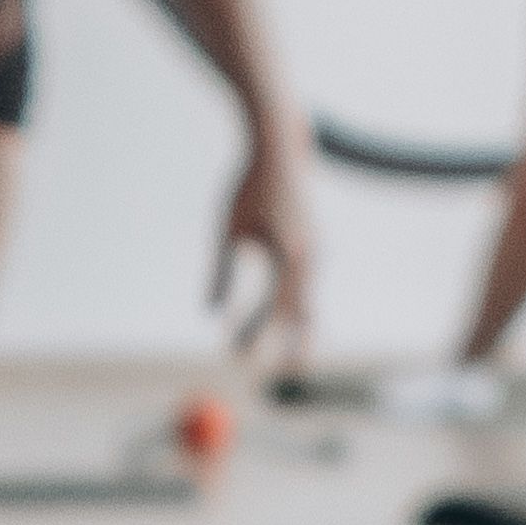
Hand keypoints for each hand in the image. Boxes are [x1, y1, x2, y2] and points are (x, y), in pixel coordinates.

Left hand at [214, 137, 316, 372]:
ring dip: (296, 329)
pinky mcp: (315, 247)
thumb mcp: (228, 228)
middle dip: (294, 345)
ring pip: (309, 301)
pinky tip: (290, 323)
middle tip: (285, 375)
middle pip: (302, 314)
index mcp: (285, 253)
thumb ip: (221, 270)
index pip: (270, 306)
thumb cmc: (248, 186)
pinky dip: (298, 307)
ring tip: (289, 358)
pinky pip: (307, 286)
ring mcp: (316, 251)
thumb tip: (209, 313)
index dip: (254, 332)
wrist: (281, 149)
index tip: (235, 353)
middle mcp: (308, 256)